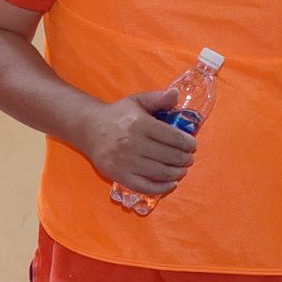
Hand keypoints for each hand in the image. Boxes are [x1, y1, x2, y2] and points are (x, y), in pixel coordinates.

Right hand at [84, 89, 199, 197]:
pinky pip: (145, 186)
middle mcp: (132, 143)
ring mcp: (125, 161)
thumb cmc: (118, 115)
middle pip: (169, 156)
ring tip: (181, 170)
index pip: (173, 137)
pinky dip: (161, 188)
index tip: (191, 145)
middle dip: (184, 159)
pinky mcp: (118, 175)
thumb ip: (159, 98)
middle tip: (188, 159)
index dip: (187, 143)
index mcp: (140, 124)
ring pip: (160, 172)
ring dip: (176, 173)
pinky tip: (171, 184)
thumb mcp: (137, 101)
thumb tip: (176, 94)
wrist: (89, 129)